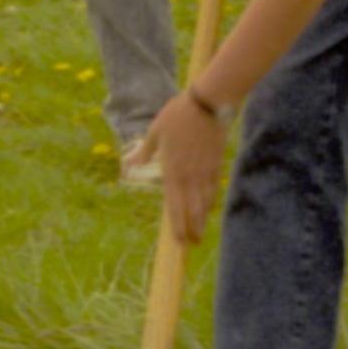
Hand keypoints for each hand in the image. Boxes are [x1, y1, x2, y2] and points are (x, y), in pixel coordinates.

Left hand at [140, 91, 228, 243]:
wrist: (207, 103)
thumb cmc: (178, 115)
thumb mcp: (156, 132)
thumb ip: (145, 151)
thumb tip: (131, 164)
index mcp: (172, 170)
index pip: (174, 205)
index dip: (177, 225)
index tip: (178, 241)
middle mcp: (190, 176)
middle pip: (192, 211)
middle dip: (192, 230)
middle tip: (191, 245)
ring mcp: (206, 172)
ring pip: (205, 203)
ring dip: (202, 220)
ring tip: (200, 234)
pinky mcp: (217, 164)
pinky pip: (214, 189)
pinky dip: (211, 202)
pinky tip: (209, 209)